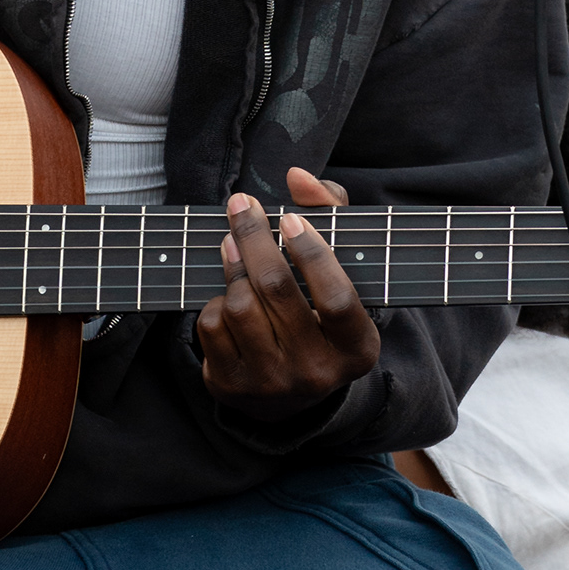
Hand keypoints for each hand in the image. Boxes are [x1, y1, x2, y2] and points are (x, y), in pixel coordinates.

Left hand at [196, 169, 380, 421]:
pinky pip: (211, 326)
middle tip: (240, 205)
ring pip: (239, 305)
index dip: (312, 254)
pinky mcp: (232, 386)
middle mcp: (318, 373)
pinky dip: (214, 302)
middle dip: (254, 238)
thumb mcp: (337, 273)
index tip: (290, 219)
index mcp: (357, 348)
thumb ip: (329, 216)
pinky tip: (227, 296)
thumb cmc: (316, 314)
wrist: (286, 393)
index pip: (337, 297)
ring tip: (232, 247)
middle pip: (276, 290)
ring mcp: (273, 383)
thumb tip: (298, 176)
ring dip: (232, 267)